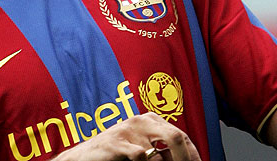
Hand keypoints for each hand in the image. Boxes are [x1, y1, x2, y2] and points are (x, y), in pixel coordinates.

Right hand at [53, 112, 200, 160]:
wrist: (84, 156)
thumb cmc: (115, 153)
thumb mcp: (141, 148)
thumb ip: (160, 150)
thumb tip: (184, 158)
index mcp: (150, 119)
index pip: (181, 135)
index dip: (193, 154)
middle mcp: (141, 121)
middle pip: (176, 137)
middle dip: (186, 158)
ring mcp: (128, 130)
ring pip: (159, 152)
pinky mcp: (117, 143)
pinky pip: (142, 156)